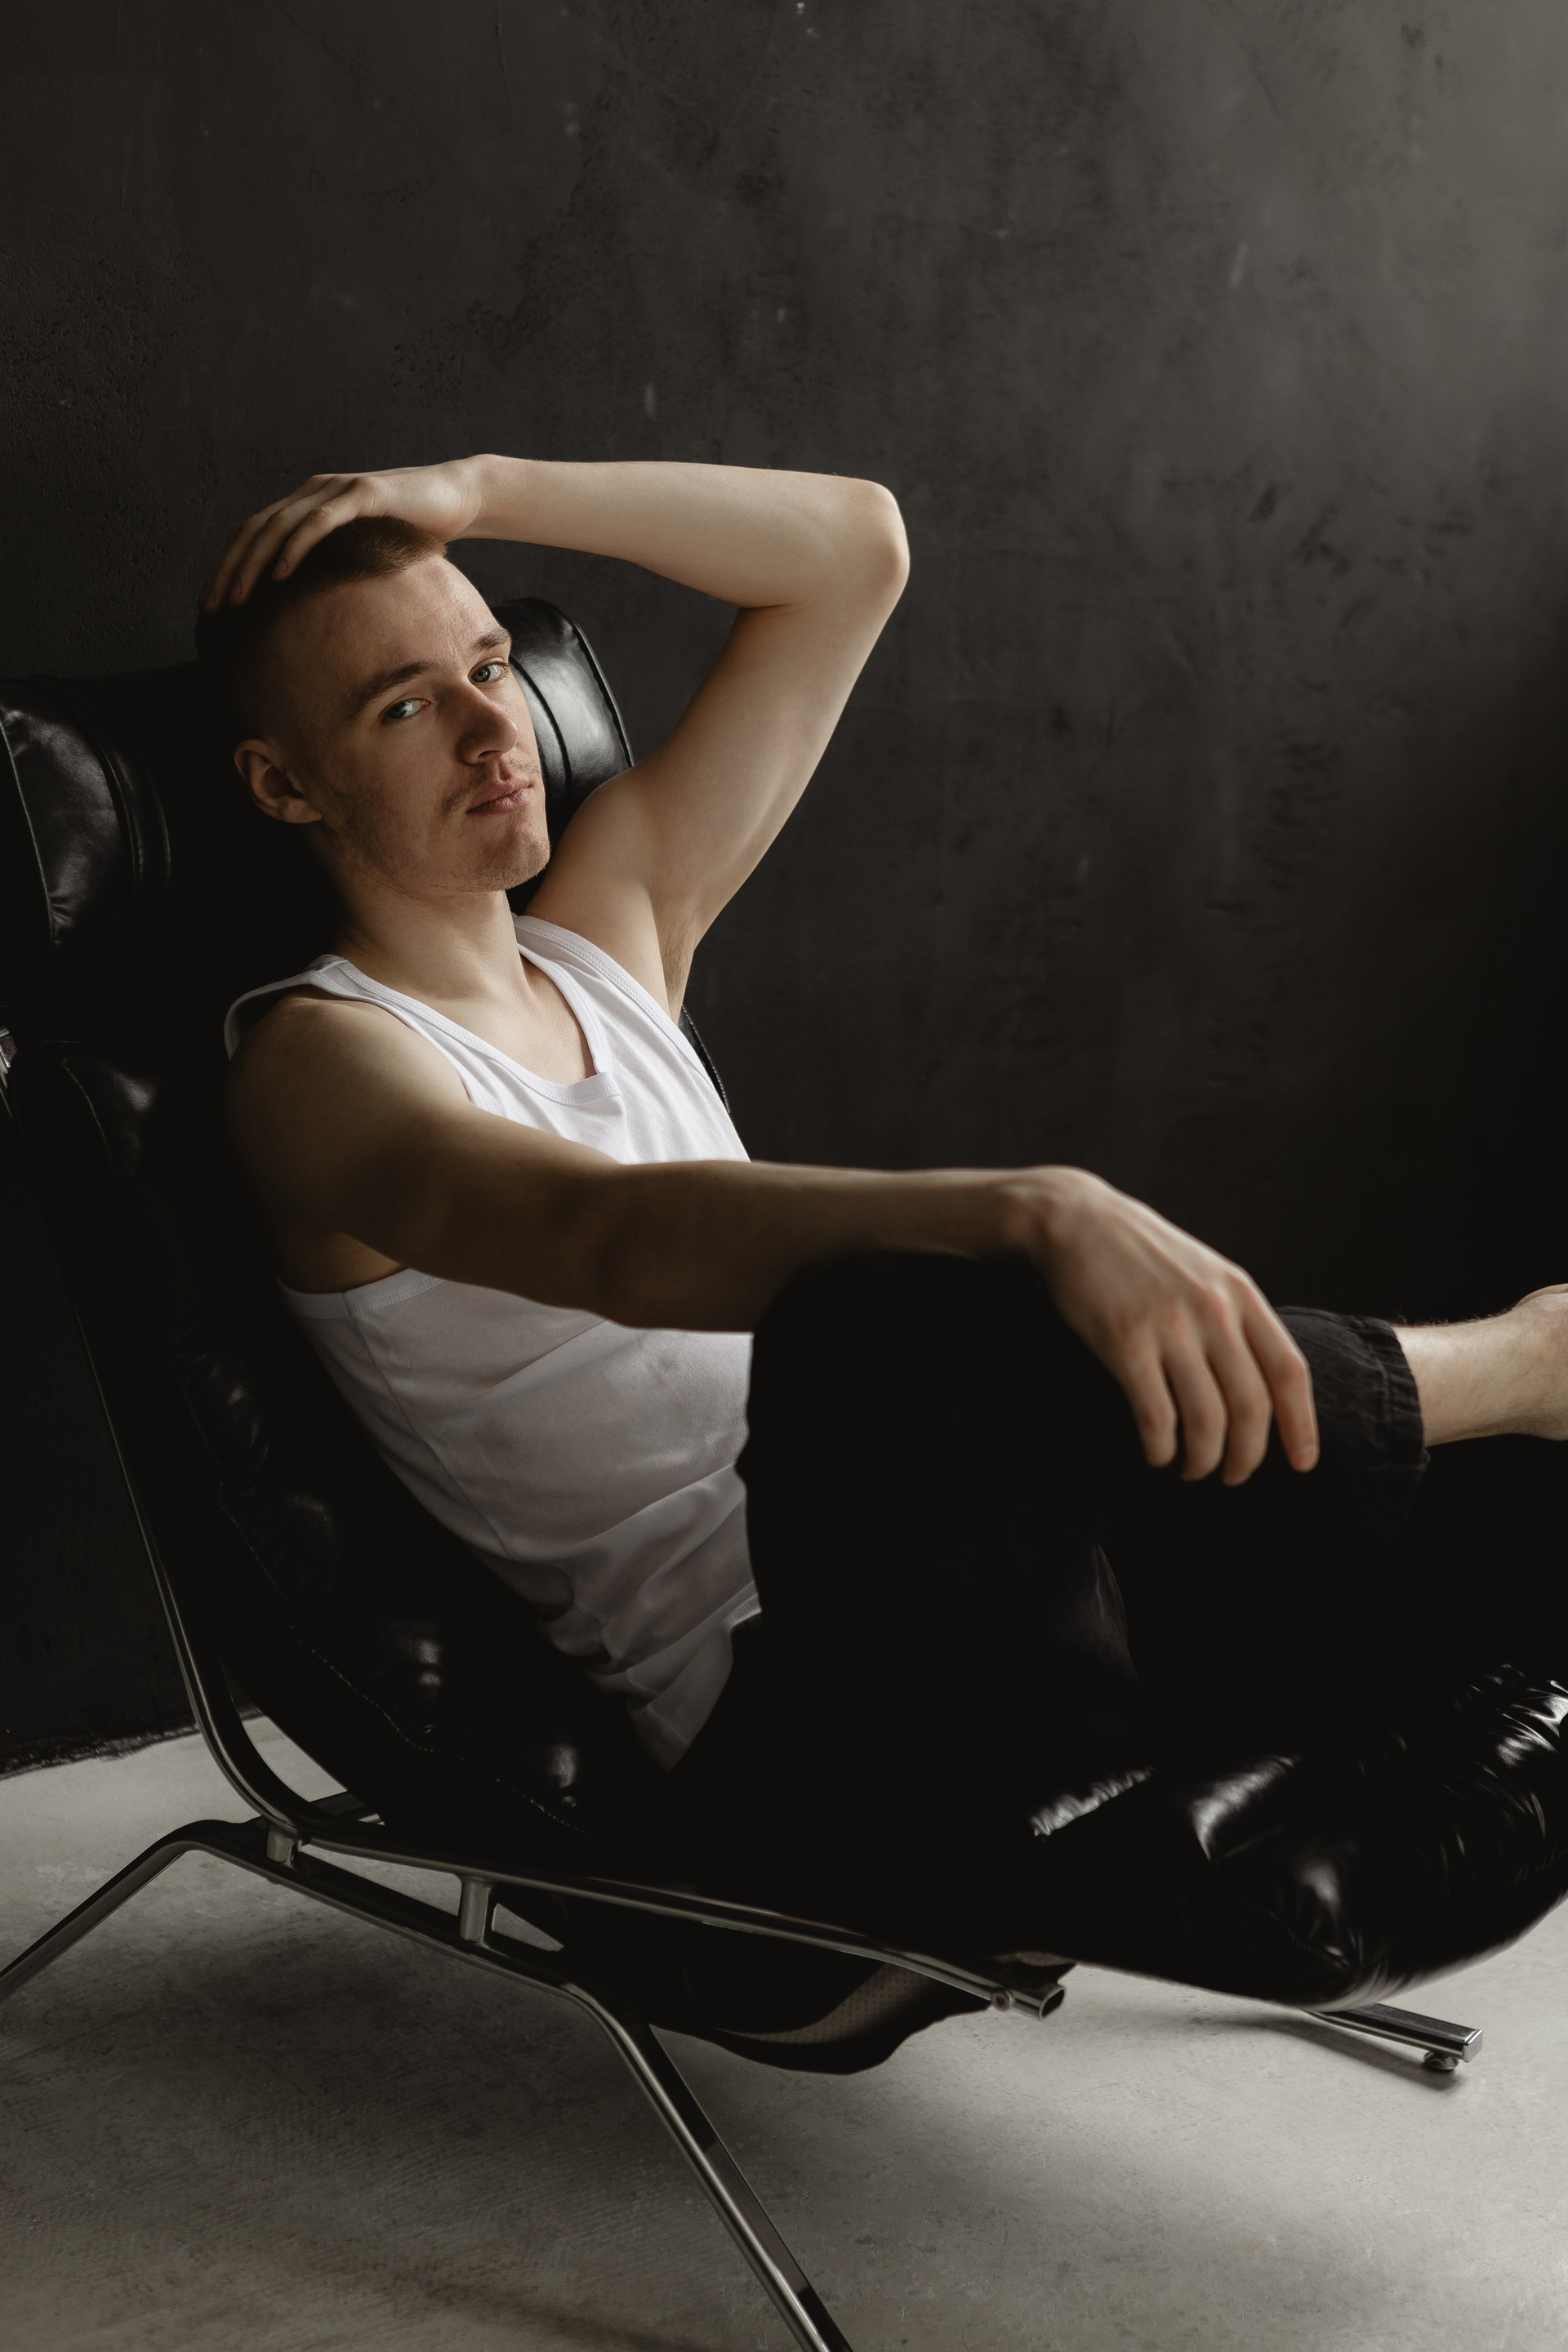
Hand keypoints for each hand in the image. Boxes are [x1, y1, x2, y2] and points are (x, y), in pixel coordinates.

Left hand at [200, 457, 489, 610]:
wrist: (458, 497)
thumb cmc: (413, 530)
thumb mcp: (367, 552)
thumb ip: (339, 568)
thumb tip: (318, 614)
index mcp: (308, 503)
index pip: (254, 534)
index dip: (228, 567)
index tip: (211, 603)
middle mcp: (314, 491)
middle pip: (255, 530)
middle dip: (228, 571)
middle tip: (211, 609)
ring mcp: (337, 490)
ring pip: (279, 526)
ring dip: (253, 564)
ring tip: (237, 600)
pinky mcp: (363, 495)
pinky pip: (319, 522)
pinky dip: (295, 548)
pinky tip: (280, 575)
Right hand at [1015, 1169, 1318, 1484]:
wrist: (1078, 1221)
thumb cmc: (1145, 1256)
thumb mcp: (1207, 1273)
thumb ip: (1238, 1319)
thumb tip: (1266, 1387)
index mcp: (1241, 1294)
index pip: (1288, 1371)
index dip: (1301, 1425)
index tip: (1302, 1463)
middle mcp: (1213, 1310)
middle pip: (1251, 1407)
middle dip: (1246, 1457)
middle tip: (1233, 1477)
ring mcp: (1169, 1326)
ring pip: (1206, 1419)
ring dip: (1203, 1460)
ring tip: (1193, 1470)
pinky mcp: (1124, 1341)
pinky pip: (1156, 1416)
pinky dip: (1161, 1448)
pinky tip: (1157, 1454)